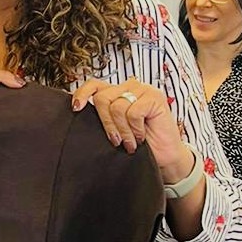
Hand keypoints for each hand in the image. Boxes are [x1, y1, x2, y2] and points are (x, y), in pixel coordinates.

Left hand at [71, 77, 191, 182]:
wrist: (164, 157)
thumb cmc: (140, 143)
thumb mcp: (115, 128)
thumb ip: (103, 116)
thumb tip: (78, 111)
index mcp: (117, 92)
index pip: (94, 84)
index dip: (82, 94)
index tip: (76, 108)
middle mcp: (129, 87)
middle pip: (102, 98)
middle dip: (106, 123)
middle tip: (116, 140)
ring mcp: (143, 90)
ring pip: (116, 107)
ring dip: (123, 130)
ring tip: (130, 142)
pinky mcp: (154, 97)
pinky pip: (133, 113)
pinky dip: (135, 129)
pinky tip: (141, 136)